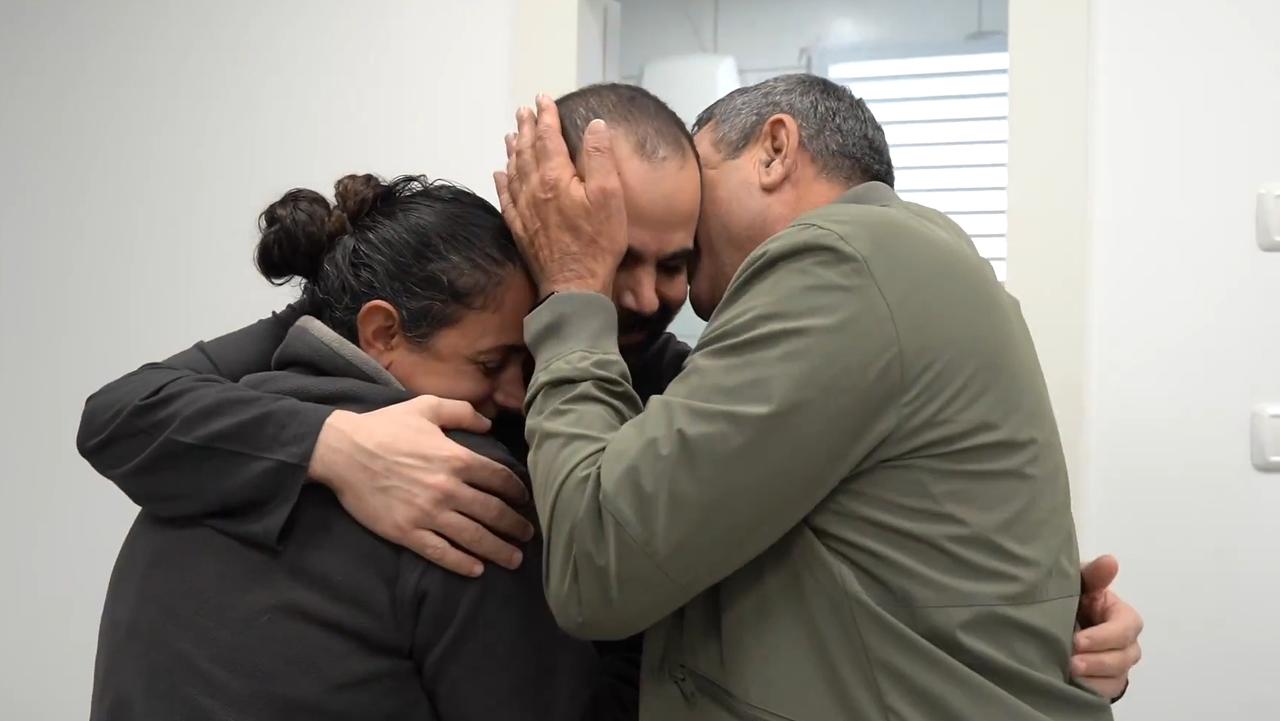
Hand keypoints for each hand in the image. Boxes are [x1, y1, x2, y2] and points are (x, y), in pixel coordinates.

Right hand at [308, 396, 534, 576]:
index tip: (525, 500)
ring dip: (498, 550)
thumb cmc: (385, 427)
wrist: (342, 451)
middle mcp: (448, 489)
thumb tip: (488, 422)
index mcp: (456, 458)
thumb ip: (461, 411)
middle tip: (528, 535)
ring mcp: (428, 514)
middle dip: (515, 526)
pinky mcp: (407, 532)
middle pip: (493, 512)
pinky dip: (462, 564)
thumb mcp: (426, 407)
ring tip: (514, 559)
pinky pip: (441, 552)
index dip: (517, 492)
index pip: (500, 479)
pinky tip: (477, 569)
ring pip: (473, 537)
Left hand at [493, 94, 626, 295]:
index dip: (545, 116)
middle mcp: (533, 189)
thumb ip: (599, 158)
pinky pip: (506, 198)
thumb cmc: (597, 242)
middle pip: (526, 150)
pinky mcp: (521, 229)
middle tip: (524, 111)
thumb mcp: (610, 196)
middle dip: (526, 128)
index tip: (543, 99)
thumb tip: (594, 125)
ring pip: (513, 171)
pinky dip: (502, 182)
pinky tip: (500, 174)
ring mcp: (524, 210)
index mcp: (555, 177)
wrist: (574, 284)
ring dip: (513, 150)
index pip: (547, 138)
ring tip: (511, 135)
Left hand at [1072, 555, 1142, 699]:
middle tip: (1071, 662)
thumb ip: (1094, 575)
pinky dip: (1091, 689)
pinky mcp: (1108, 682)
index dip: (1104, 636)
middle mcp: (1126, 643)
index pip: (1126, 627)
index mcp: (1122, 616)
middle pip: (1123, 656)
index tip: (1077, 640)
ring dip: (1093, 677)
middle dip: (1097, 660)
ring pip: (1116, 676)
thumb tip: (1110, 561)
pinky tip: (1072, 685)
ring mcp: (1119, 665)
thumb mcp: (1080, 584)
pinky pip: (1107, 691)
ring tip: (1068, 673)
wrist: (1062, 623)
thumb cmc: (1075, 600)